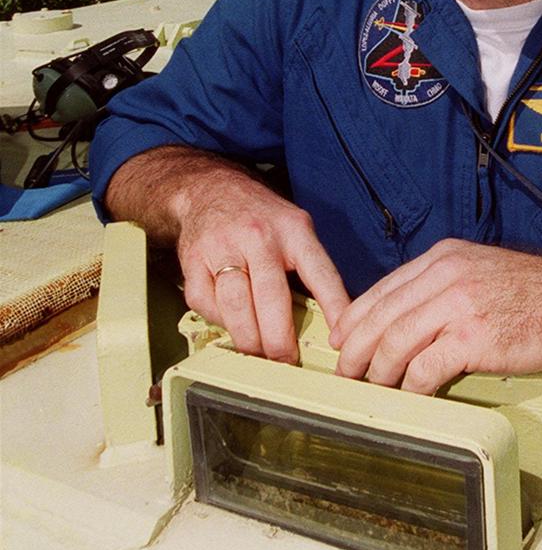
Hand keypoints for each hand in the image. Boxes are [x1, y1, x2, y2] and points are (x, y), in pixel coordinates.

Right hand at [176, 170, 350, 363]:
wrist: (210, 190)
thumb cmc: (259, 217)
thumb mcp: (295, 228)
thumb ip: (309, 266)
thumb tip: (328, 318)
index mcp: (293, 229)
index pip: (320, 272)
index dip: (333, 307)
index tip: (339, 339)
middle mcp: (258, 236)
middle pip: (271, 296)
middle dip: (279, 338)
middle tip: (285, 360)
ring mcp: (223, 247)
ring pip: (236, 305)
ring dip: (248, 338)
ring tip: (258, 353)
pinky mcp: (194, 260)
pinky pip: (206, 304)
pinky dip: (219, 321)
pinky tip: (230, 322)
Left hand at [329, 239, 541, 394]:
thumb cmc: (531, 291)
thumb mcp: (478, 269)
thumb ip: (441, 286)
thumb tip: (405, 319)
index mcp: (441, 259)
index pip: (383, 289)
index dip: (355, 319)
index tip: (342, 341)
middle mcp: (444, 276)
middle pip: (381, 317)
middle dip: (355, 349)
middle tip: (345, 373)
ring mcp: (458, 306)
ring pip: (395, 343)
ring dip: (377, 372)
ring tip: (371, 389)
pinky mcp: (473, 338)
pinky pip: (425, 368)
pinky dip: (410, 386)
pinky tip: (409, 396)